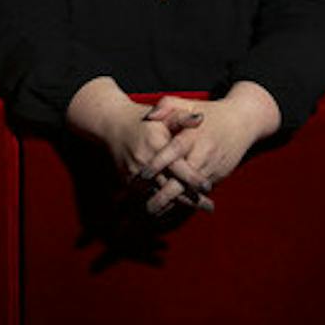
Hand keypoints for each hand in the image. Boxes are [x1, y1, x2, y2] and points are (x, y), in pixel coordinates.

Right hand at [104, 98, 214, 213]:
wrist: (113, 126)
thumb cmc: (145, 120)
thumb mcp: (163, 115)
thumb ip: (182, 117)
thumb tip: (201, 118)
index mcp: (156, 144)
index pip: (177, 166)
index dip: (193, 178)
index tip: (209, 186)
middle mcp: (144, 161)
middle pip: (170, 186)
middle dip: (191, 198)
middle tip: (210, 207)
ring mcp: (135, 173)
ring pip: (159, 195)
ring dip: (179, 204)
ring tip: (198, 209)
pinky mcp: (128, 182)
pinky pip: (147, 198)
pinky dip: (163, 205)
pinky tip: (178, 208)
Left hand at [140, 86, 280, 213]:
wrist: (242, 121)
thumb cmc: (210, 112)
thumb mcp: (188, 103)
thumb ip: (167, 106)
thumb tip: (150, 116)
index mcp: (194, 135)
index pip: (174, 151)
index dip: (159, 163)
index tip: (142, 173)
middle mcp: (204, 153)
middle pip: (183, 179)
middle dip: (165, 194)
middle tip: (146, 206)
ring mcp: (213, 166)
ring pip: (191, 190)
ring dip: (174, 203)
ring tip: (154, 213)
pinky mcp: (219, 175)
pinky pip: (200, 191)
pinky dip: (186, 200)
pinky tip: (170, 208)